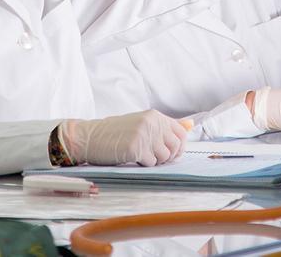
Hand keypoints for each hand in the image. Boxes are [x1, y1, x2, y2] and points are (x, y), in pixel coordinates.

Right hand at [60, 110, 189, 166]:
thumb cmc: (115, 133)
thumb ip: (164, 126)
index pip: (181, 133)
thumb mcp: (141, 124)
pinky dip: (143, 164)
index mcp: (154, 116)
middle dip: (167, 157)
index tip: (170, 153)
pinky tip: (131, 157)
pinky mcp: (135, 148)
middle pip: (175, 147)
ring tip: (139, 155)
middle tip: (152, 157)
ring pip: (164, 157)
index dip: (179, 147)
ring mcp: (144, 135)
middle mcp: (152, 122)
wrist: (90, 137)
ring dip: (154, 161)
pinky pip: (150, 163)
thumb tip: (190, 124)